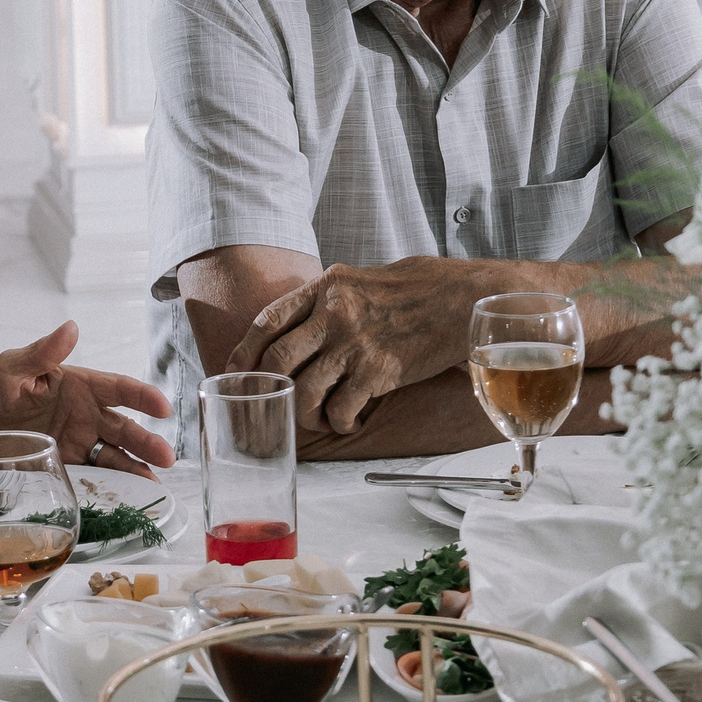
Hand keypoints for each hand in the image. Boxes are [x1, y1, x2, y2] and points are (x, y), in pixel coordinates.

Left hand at [0, 321, 174, 475]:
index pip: (117, 388)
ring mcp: (81, 439)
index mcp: (78, 384)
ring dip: (138, 464)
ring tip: (156, 481)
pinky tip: (134, 493)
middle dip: (146, 440)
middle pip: (124, 425)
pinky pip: (98, 472)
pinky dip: (118, 482)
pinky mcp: (71, 462)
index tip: (163, 407)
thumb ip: (40, 353)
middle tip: (167, 457)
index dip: (142, 396)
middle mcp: (87, 412)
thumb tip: (71, 328)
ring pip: (117, 452)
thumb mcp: (10, 369)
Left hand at [228, 259, 512, 434]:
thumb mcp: (360, 279)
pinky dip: (339, 422)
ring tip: (321, 418)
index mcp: (325, 287)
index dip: (244, 351)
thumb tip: (295, 328)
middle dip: (272, 391)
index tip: (236, 371)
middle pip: (277, 362)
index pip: (267, 322)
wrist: (464, 299)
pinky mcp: (380, 371)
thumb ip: (326, 300)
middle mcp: (333, 313)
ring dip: (307, 414)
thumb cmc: (417, 288)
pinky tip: (348, 420)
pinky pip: (341, 409)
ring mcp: (355, 343)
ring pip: (305, 392)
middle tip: (279, 403)